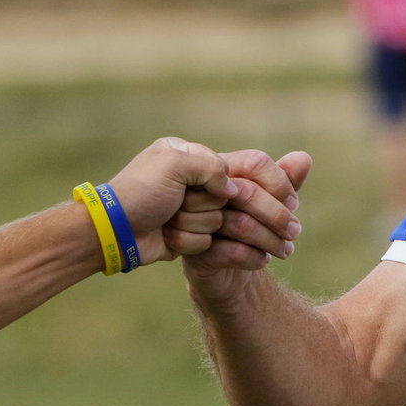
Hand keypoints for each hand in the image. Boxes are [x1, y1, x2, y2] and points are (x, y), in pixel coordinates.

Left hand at [106, 139, 303, 265]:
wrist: (112, 231)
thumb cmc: (137, 192)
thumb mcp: (172, 165)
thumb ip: (209, 167)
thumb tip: (233, 187)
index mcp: (199, 158)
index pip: (252, 164)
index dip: (274, 182)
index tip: (290, 200)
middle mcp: (203, 182)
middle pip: (248, 199)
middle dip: (264, 215)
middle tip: (293, 232)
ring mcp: (200, 211)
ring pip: (229, 224)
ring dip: (206, 228)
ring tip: (198, 231)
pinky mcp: (194, 237)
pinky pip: (217, 246)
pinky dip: (204, 248)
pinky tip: (191, 247)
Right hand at [179, 150, 311, 298]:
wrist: (224, 271)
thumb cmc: (249, 226)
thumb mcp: (271, 202)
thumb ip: (285, 180)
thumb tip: (304, 158)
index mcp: (221, 171)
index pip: (254, 162)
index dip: (280, 182)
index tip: (293, 202)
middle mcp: (201, 191)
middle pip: (247, 192)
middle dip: (278, 215)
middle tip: (295, 232)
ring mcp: (192, 222)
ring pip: (241, 224)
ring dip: (271, 240)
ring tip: (285, 249)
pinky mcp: (193, 254)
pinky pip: (233, 252)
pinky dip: (255, 257)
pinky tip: (262, 260)